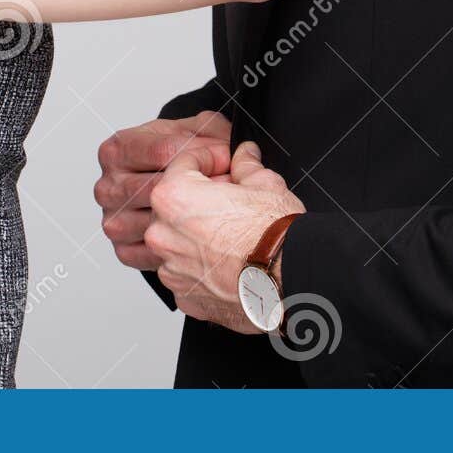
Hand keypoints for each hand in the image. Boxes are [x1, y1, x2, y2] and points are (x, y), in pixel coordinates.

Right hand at [96, 112, 232, 271]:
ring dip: (196, 216)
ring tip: (220, 204)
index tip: (225, 154)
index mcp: (115, 151)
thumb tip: (237, 147)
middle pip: (161, 189)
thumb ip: (211, 130)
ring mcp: (113, 220)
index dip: (202, 151)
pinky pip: (154, 250)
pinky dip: (183, 243)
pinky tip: (200, 229)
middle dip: (203, 184)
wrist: (166, 187)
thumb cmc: (177, 156)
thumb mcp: (193, 130)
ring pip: (159, 222)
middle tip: (230, 181)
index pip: (163, 151)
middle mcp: (107, 187)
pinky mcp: (123, 249)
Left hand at [147, 141, 304, 333]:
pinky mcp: (184, 296)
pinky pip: (188, 274)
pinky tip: (229, 261)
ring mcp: (171, 269)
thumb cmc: (275, 235)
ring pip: (179, 242)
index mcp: (174, 196)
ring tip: (233, 234)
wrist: (290, 281)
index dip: (210, 158)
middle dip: (202, 197)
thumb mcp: (265, 184)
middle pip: (176, 204)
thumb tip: (245, 156)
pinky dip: (204, 267)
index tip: (226, 163)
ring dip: (199, 234)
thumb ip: (246, 165)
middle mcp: (163, 234)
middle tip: (234, 198)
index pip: (183, 163)